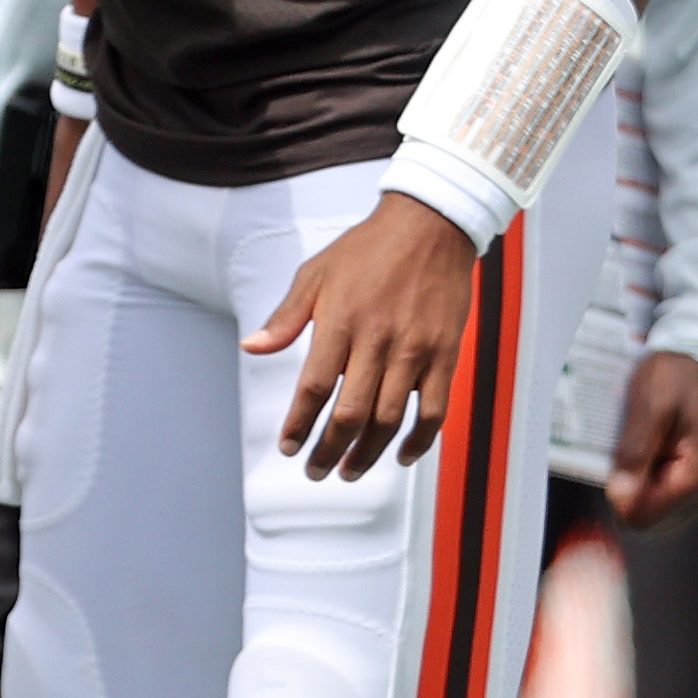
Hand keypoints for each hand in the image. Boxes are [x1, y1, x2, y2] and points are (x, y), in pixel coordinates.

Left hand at [246, 193, 476, 478]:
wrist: (428, 226)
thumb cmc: (367, 248)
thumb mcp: (315, 273)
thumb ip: (286, 317)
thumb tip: (253, 347)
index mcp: (340, 322)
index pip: (313, 388)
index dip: (298, 424)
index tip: (288, 446)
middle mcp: (376, 341)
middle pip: (349, 414)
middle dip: (329, 450)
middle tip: (316, 471)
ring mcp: (414, 351)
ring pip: (389, 420)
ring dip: (368, 453)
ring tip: (350, 471)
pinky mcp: (444, 355)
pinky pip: (434, 411)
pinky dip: (419, 441)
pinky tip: (402, 455)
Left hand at [605, 350, 697, 531]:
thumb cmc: (683, 375)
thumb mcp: (650, 404)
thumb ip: (634, 452)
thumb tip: (618, 497)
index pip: (644, 517)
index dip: (619, 494)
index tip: (616, 459)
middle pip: (650, 520)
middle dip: (631, 489)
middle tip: (631, 446)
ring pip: (659, 510)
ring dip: (642, 482)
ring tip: (645, 441)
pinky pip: (670, 495)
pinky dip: (654, 476)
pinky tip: (655, 444)